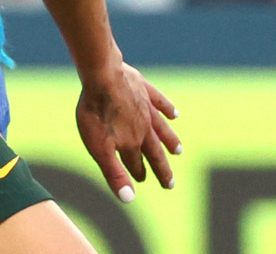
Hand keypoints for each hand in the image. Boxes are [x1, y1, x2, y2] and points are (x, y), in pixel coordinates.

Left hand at [74, 61, 181, 201]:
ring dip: (169, 140)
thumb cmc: (96, 112)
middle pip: (154, 152)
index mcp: (131, 143)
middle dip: (161, 168)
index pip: (136, 164)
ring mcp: (145, 108)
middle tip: (170, 183)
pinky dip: (167, 108)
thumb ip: (114, 173)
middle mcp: (143, 128)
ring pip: (161, 128)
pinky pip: (159, 101)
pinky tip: (174, 113)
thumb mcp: (99, 147)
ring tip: (178, 150)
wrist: (102, 75)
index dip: (138, 174)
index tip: (141, 180)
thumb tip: (129, 199)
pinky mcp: (143, 89)